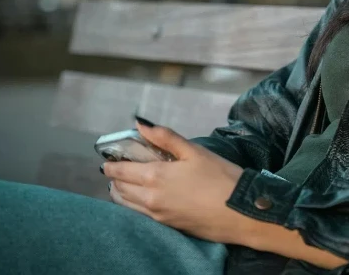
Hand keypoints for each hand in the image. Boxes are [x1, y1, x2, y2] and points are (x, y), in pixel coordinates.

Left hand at [103, 120, 246, 243]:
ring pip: (125, 205)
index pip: (120, 170)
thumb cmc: (220, 177)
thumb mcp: (194, 151)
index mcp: (154, 176)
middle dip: (114, 177)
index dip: (111, 163)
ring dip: (121, 192)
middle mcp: (149, 198)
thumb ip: (165, 137)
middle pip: (118, 188)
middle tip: (118, 167)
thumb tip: (140, 123)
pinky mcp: (166, 225)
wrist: (240, 211)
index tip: (108, 158)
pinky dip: (132, 205)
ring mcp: (157, 215)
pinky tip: (143, 198)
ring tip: (127, 183)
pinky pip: (138, 215)